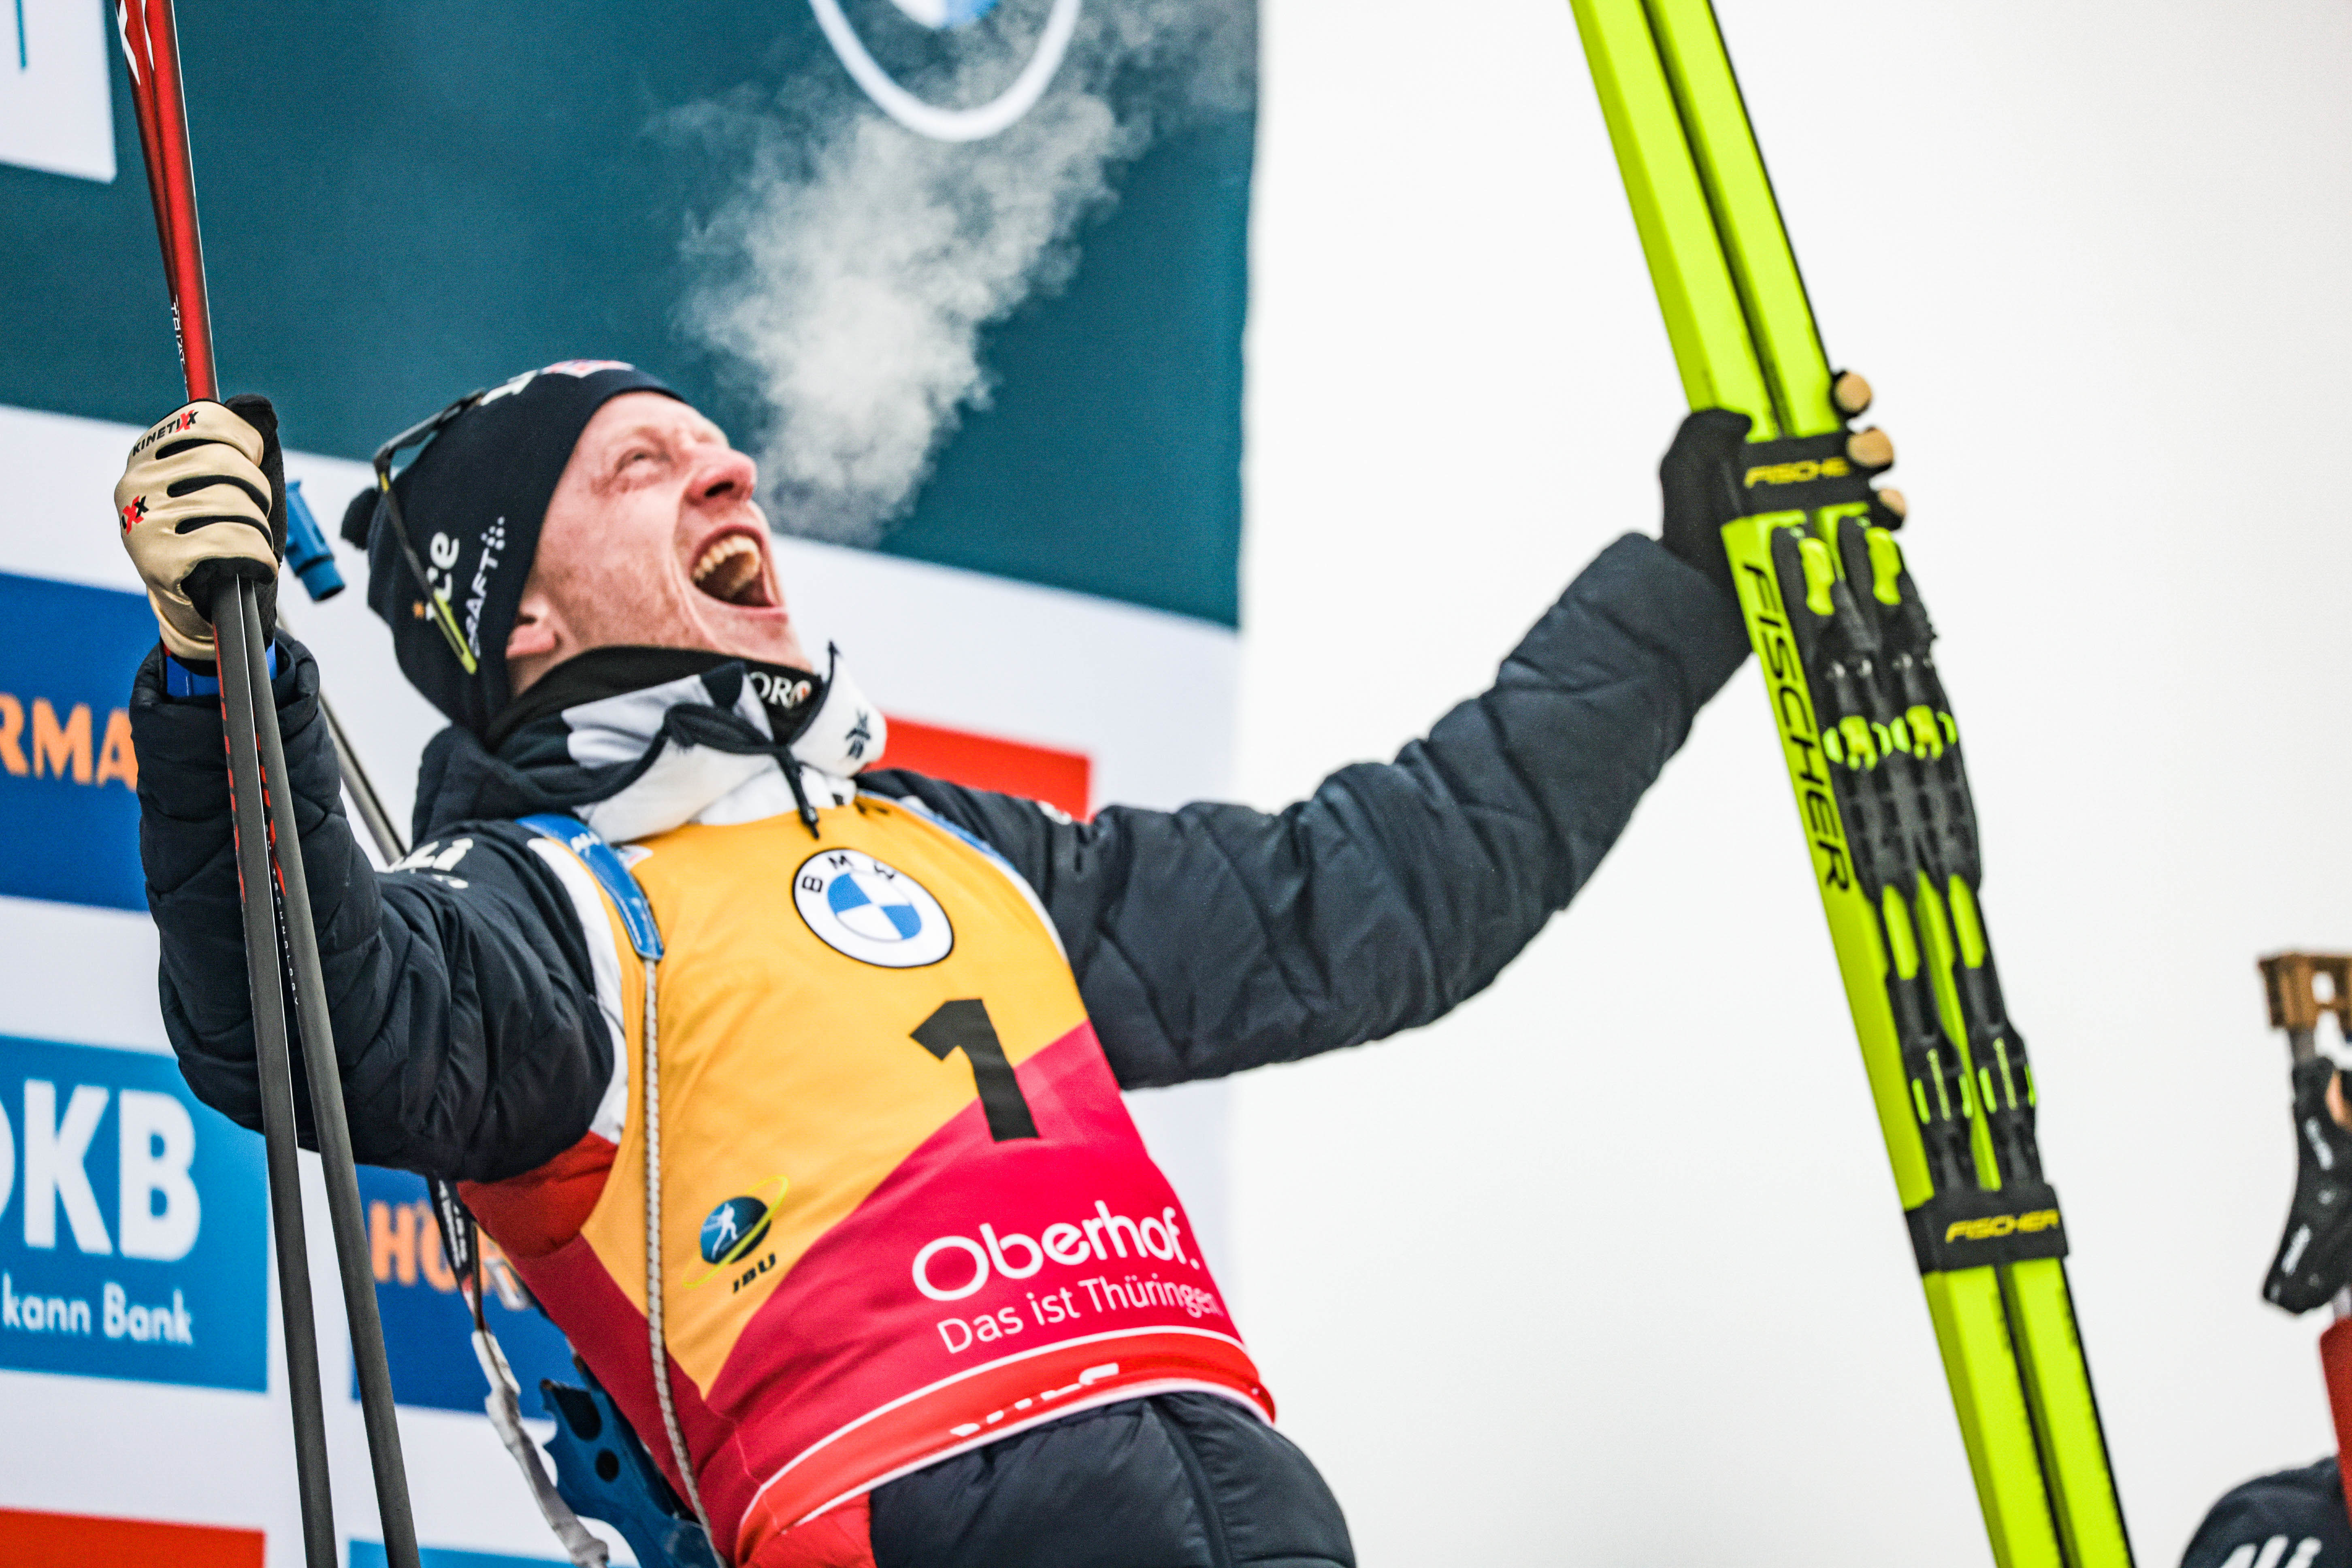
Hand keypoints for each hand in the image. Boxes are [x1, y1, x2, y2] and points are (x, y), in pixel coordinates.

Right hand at [115, 395, 285, 662]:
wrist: (190, 600)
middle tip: (256, 512)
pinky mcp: (161, 561)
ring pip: (234, 505)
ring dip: (259, 529)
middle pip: (224, 463)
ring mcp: (143, 523)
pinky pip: (235, 544)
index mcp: (147, 457)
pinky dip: (259, 558)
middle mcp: (136, 485)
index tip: (253, 460)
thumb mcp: (218, 484)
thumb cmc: (212, 533)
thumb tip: (259, 406)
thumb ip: (234, 446)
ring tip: (250, 542)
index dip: (244, 441)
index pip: (204, 421)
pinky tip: (257, 567)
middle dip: (257, 490)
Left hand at [1656, 371, 1905, 604]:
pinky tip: (1878, 505)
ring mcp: (1834, 505)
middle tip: (1852, 439)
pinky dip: (1891, 508)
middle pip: (1859, 435)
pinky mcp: (1848, 541)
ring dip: (1877, 455)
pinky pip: (1885, 520)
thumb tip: (1737, 415)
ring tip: (1859, 462)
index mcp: (1780, 446)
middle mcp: (1813, 471)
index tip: (1838, 390)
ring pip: (1875, 470)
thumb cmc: (1694, 536)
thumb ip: (1697, 434)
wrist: (1703, 596)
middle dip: (1865, 425)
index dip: (1842, 389)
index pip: (1822, 405)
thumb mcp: (1682, 476)